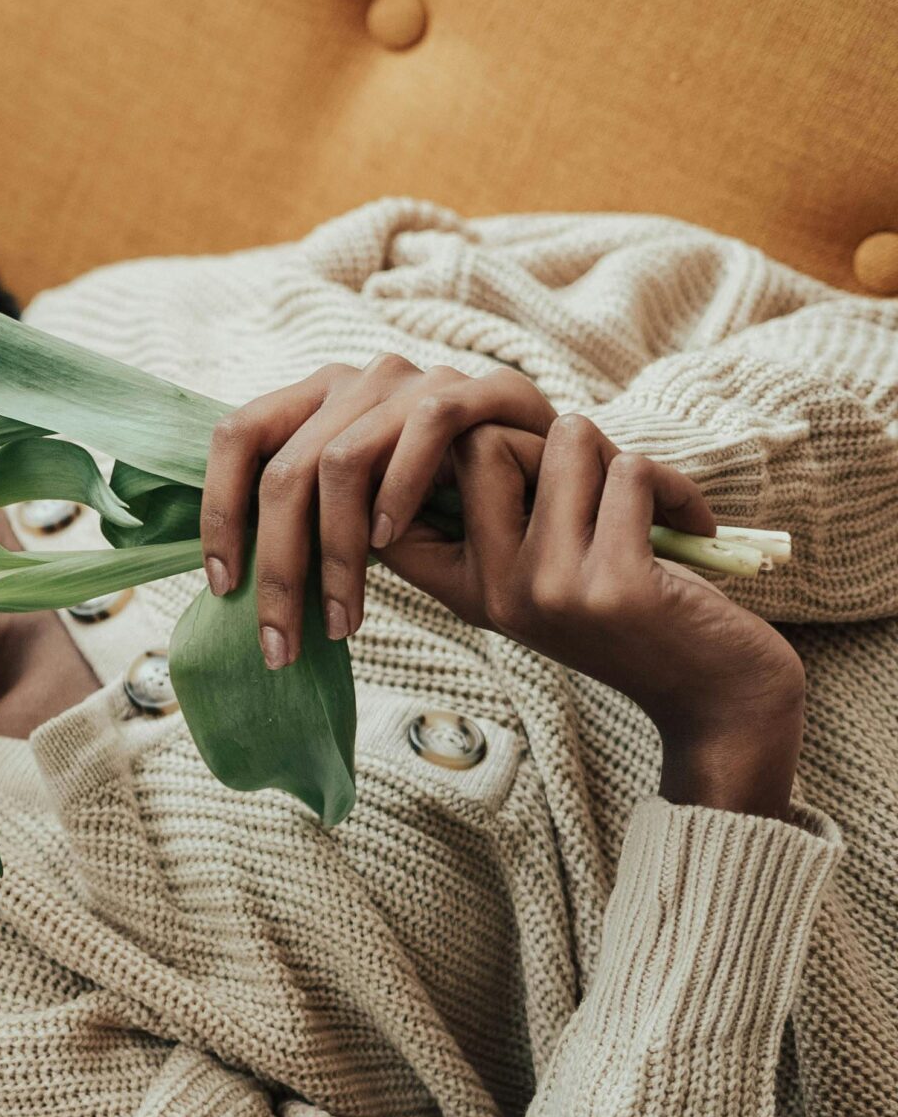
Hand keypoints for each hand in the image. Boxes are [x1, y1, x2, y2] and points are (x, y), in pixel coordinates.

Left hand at [201, 355, 558, 665]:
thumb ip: (307, 528)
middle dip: (277, 567)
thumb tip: (234, 580)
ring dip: (335, 553)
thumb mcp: (362, 521)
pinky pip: (430, 428)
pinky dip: (401, 489)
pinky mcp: (484, 386)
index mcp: (316, 402)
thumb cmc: (448, 516)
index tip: (223, 588)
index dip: (219, 513)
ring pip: (342, 459)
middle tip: (280, 642)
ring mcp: (419, 378)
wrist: (560, 489)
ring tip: (341, 619)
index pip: (237, 438)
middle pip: (285, 469)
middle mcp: (359, 379)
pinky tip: (391, 541)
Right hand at [375, 418, 807, 819]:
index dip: (430, 451)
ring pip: (567, 440)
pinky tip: (690, 526)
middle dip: (549, 439)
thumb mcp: (545, 572)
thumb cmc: (633, 615)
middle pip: (481, 442)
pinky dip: (674, 486)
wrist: (715, 695)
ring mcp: (548, 589)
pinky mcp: (615, 585)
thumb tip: (479, 421)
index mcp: (463, 585)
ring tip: (646, 504)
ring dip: (618, 455)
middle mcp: (491, 590)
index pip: (399, 490)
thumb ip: (505, 516)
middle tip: (597, 483)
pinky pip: (631, 471)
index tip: (497, 461)